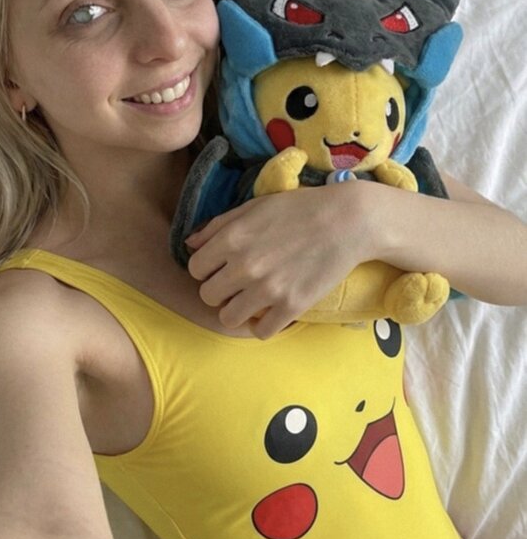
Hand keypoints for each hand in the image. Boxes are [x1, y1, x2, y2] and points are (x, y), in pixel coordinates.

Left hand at [186, 183, 376, 337]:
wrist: (348, 221)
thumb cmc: (299, 209)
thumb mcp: (254, 206)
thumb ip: (218, 225)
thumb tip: (190, 244)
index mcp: (232, 238)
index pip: (195, 269)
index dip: (207, 268)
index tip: (222, 266)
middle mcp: (244, 266)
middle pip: (207, 296)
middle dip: (220, 290)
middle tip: (238, 283)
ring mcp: (268, 289)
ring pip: (227, 318)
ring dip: (237, 311)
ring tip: (251, 300)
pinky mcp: (291, 306)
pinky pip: (260, 332)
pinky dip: (263, 325)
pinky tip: (271, 312)